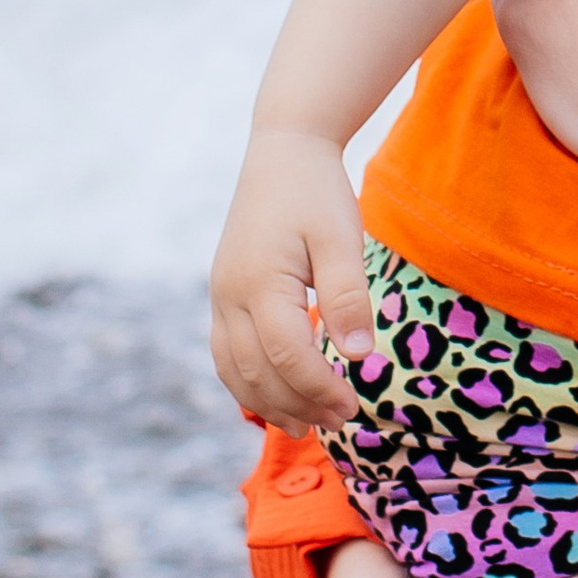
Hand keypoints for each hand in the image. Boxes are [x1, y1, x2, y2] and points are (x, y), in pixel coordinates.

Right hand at [210, 127, 374, 429]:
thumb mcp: (342, 237)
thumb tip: (358, 356)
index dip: (320, 389)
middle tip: (340, 423)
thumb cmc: (317, 191)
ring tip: (307, 426)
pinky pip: (225, 353)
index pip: (287, 356)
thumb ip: (348, 296)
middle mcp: (229, 295)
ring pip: (234, 369)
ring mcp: (220, 295)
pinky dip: (248, 382)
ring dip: (269, 403)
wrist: (283, 151)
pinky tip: (276, 396)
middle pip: (256, 372)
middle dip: (298, 405)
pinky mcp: (223, 293)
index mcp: (258, 282)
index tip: (353, 407)